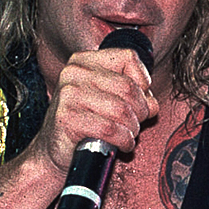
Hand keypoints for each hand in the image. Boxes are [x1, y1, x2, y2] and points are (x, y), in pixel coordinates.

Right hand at [35, 47, 157, 170]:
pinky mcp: (67, 118)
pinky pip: (110, 129)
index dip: (143, 83)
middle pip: (129, 87)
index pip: (128, 58)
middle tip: (135, 124)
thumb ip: (135, 95)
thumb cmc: (88, 122)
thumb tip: (152, 104)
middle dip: (141, 111)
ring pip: (121, 110)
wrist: (56, 150)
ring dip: (132, 128)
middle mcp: (74, 72)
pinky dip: (123, 140)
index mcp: (84, 60)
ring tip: (127, 134)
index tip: (138, 100)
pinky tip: (121, 144)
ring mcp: (68, 94)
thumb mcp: (111, 99)